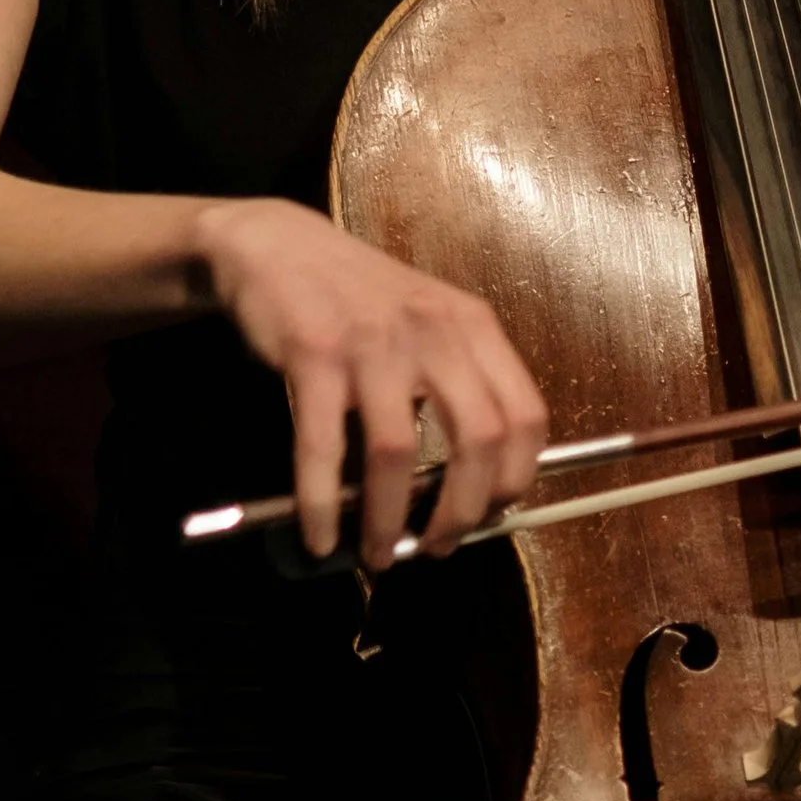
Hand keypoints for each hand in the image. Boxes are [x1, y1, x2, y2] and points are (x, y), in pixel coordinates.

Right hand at [193, 199, 547, 564]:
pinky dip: (322, 504)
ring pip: (397, 454)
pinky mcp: (314, 354)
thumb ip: (453, 386)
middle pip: (477, 441)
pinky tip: (319, 535)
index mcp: (473, 326)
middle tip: (437, 547)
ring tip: (377, 555)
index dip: (516, 478)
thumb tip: (462, 490)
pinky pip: (324, 447)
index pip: (526, 416)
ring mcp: (374, 342)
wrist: (274, 246)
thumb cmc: (355, 298)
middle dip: (461, 512)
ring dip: (388, 520)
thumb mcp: (425, 324)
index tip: (490, 515)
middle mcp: (434, 330)